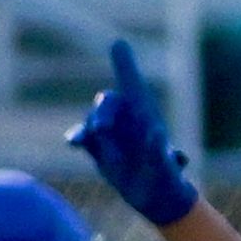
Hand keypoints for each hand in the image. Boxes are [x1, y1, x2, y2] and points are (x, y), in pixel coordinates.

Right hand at [69, 39, 199, 226]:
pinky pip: (85, 137)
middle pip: (110, 103)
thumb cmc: (166, 178)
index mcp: (148, 117)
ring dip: (93, 125)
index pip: (134, 87)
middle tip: (101, 129)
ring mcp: (112, 133)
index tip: (118, 45)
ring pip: (96, 119)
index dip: (125, 65)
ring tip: (87, 142)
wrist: (154, 196)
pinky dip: (79, 137)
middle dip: (104, 111)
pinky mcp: (99, 147)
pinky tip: (74, 142)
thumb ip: (158, 150)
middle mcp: (129, 120)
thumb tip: (155, 133)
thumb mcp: (163, 167)